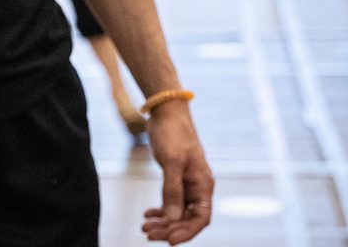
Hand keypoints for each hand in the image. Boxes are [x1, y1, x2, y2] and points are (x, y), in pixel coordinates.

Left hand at [139, 102, 212, 243]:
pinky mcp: (175, 178)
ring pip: (177, 212)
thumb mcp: (171, 162)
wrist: (166, 113)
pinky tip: (147, 214)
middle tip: (147, 233)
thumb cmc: (172, 134)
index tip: (169, 242)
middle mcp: (198, 187)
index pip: (201, 219)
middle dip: (169, 228)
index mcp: (204, 185)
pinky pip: (171, 202)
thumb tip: (170, 218)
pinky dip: (160, 210)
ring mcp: (187, 184)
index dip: (186, 232)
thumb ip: (172, 190)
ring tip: (144, 227)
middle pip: (187, 218)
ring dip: (163, 222)